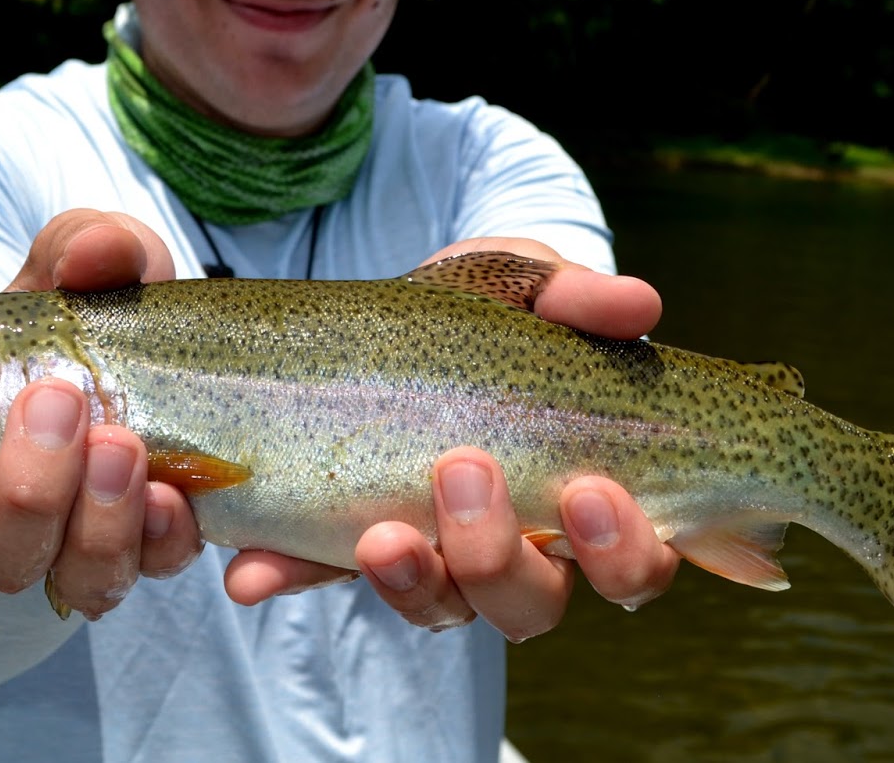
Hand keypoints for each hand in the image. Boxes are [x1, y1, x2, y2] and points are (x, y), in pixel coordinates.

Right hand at [0, 209, 205, 617]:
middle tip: (58, 401)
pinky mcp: (161, 540)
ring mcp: (90, 538)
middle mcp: (14, 515)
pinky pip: (161, 564)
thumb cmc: (94, 308)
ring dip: (98, 520)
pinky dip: (167, 537)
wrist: (177, 349)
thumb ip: (82, 243)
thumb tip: (90, 256)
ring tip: (123, 444)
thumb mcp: (83, 261)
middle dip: (26, 488)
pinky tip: (177, 496)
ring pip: (78, 580)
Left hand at [223, 238, 679, 640]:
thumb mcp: (526, 286)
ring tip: (382, 536)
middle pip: (530, 603)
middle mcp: (519, 548)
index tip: (589, 490)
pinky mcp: (352, 539)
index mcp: (585, 500)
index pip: (628, 563)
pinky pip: (325, 576)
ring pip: (442, 605)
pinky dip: (291, 575)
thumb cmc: (493, 310)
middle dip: (500, 556)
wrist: (399, 304)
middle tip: (465, 474)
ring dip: (414, 580)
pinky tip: (253, 570)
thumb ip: (577, 294)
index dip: (621, 548)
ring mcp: (434, 552)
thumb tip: (640, 304)